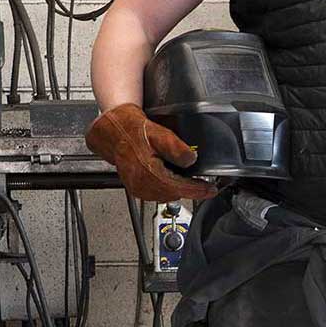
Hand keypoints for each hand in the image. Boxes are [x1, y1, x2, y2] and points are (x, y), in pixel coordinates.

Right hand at [84, 103, 219, 203]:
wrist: (114, 131)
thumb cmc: (133, 130)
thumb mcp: (159, 134)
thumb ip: (177, 149)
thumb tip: (191, 160)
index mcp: (149, 173)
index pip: (180, 188)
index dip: (198, 190)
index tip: (211, 190)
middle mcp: (142, 184)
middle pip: (174, 194)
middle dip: (190, 190)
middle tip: (203, 185)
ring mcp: (137, 188)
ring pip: (166, 195)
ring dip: (178, 190)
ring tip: (189, 181)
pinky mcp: (135, 188)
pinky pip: (156, 193)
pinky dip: (167, 189)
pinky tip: (172, 179)